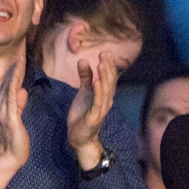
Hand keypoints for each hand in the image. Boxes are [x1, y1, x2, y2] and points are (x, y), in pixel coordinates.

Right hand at [0, 61, 30, 188]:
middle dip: (14, 67)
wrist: (9, 159)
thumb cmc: (15, 141)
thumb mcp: (17, 119)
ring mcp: (2, 112)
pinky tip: (18, 74)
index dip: (13, 72)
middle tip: (21, 50)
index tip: (19, 57)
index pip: (7, 86)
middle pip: (7, 83)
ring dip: (15, 72)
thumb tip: (22, 91)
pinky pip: (12, 97)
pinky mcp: (9, 118)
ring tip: (20, 57)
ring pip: (9, 87)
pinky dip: (15, 84)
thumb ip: (19, 105)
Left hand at [68, 51, 118, 169]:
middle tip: (105, 53)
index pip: (109, 77)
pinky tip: (97, 82)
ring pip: (105, 91)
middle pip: (109, 82)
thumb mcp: (83, 92)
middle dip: (108, 67)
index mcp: (104, 95)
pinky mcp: (94, 118)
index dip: (109, 65)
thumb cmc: (82, 114)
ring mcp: (101, 110)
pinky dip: (98, 92)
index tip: (105, 52)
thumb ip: (85, 77)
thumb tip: (83, 60)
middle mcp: (106, 101)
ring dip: (104, 77)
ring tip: (101, 64)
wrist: (79, 137)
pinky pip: (97, 103)